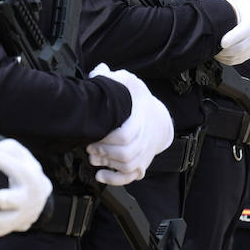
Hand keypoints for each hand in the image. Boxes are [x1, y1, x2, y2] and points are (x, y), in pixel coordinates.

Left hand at [0, 138, 52, 239]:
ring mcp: (23, 216)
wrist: (35, 194)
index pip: (23, 171)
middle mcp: (30, 199)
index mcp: (33, 178)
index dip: (8, 163)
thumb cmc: (22, 169)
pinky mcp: (14, 227)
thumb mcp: (20, 155)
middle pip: (21, 201)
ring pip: (8, 222)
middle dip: (9, 200)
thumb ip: (8, 148)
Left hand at [85, 64, 174, 185]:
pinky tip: (100, 175)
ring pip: (128, 166)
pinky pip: (130, 177)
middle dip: (105, 151)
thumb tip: (100, 69)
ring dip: (108, 164)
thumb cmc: (139, 102)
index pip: (126, 134)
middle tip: (90, 146)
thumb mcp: (130, 85)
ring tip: (92, 157)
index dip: (108, 137)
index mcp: (141, 119)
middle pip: (126, 153)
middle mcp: (145, 139)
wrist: (159, 120)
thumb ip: (114, 77)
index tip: (95, 132)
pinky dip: (114, 180)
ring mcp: (144, 153)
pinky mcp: (141, 164)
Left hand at [190, 0, 249, 64]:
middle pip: (245, 45)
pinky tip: (220, 55)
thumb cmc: (239, 0)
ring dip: (228, 56)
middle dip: (228, 50)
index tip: (223, 42)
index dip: (236, 36)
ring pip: (244, 54)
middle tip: (214, 49)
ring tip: (215, 52)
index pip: (248, 27)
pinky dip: (230, 59)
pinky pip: (242, 58)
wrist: (248, 7)